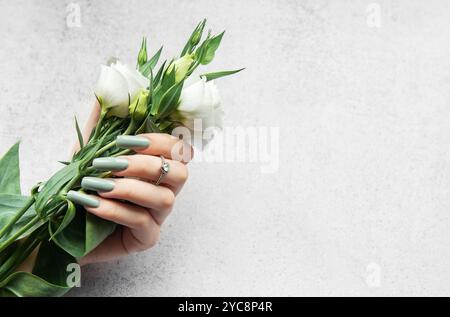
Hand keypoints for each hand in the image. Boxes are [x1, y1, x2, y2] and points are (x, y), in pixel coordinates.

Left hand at [77, 104, 191, 264]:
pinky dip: (116, 211)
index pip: (181, 150)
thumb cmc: (83, 185)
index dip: (161, 142)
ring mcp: (158, 216)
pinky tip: (91, 204)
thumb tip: (106, 87)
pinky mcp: (146, 239)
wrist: (62, 224)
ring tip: (97, 184)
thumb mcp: (89, 150)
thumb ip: (101, 122)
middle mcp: (164, 190)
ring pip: (165, 199)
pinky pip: (143, 223)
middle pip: (181, 173)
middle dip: (146, 165)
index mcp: (158, 167)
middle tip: (111, 164)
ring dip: (129, 188)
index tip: (126, 141)